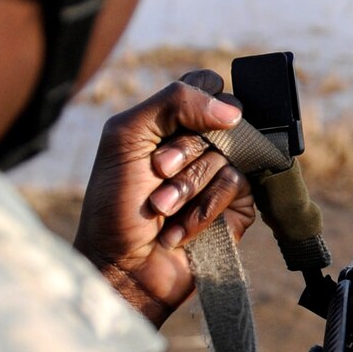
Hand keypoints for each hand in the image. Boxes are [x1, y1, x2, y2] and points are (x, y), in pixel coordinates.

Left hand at [75, 71, 255, 327]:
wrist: (121, 266)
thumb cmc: (114, 204)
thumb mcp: (127, 135)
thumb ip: (175, 101)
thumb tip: (232, 110)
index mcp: (169, 122)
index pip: (207, 85)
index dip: (199, 102)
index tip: (172, 128)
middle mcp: (198, 145)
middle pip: (222, 119)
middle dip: (185, 151)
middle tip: (157, 173)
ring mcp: (218, 176)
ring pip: (229, 155)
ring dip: (187, 187)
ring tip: (161, 210)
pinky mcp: (235, 207)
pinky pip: (238, 186)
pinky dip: (204, 208)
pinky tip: (179, 229)